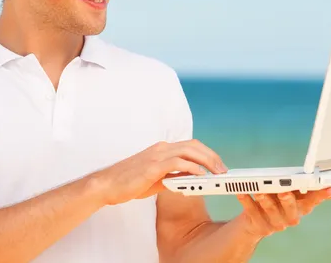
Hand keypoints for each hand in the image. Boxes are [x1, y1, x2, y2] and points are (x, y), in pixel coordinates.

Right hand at [93, 139, 227, 205]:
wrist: (107, 185)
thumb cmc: (128, 183)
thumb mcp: (155, 179)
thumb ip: (171, 176)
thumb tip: (188, 179)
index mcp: (161, 149)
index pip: (190, 146)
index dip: (207, 154)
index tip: (218, 166)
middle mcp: (161, 148)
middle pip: (194, 145)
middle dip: (212, 156)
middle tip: (224, 170)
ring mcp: (157, 155)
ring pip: (189, 151)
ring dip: (207, 161)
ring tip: (218, 173)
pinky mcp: (153, 166)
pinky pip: (178, 162)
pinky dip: (192, 167)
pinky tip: (201, 176)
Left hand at [235, 185, 330, 238]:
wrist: (255, 224)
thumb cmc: (280, 202)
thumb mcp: (299, 195)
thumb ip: (318, 189)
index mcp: (302, 207)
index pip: (314, 199)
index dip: (322, 194)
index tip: (329, 187)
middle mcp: (290, 217)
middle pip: (292, 209)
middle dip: (289, 200)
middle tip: (284, 191)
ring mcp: (274, 223)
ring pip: (271, 211)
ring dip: (266, 201)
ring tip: (260, 191)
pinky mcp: (258, 225)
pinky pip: (251, 213)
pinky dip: (247, 202)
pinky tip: (242, 192)